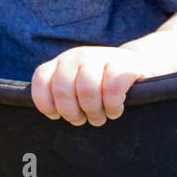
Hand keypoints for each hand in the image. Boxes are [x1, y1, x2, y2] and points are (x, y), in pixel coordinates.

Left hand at [30, 45, 151, 126]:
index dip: (46, 103)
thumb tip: (50, 115)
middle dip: (72, 113)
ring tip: (99, 117)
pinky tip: (115, 110)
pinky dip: (113, 107)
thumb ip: (60, 95)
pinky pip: (112, 90)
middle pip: (63, 90)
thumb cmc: (99, 85)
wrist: (135, 66)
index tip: (56, 116)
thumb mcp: (75, 85)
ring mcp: (100, 57)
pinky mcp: (123, 65)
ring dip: (94, 112)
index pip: (41, 79)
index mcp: (61, 63)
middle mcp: (77, 56)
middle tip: (82, 120)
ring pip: (87, 91)